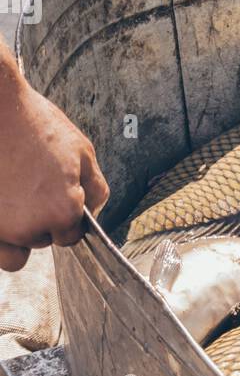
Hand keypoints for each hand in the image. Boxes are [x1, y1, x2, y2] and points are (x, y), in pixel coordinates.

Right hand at [0, 69, 109, 271]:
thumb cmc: (35, 124)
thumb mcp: (81, 150)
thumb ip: (95, 188)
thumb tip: (94, 211)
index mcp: (62, 212)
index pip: (70, 236)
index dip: (66, 215)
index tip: (55, 193)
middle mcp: (29, 227)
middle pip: (40, 240)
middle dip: (39, 220)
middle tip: (30, 184)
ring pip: (11, 251)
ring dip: (13, 232)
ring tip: (11, 197)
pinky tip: (0, 202)